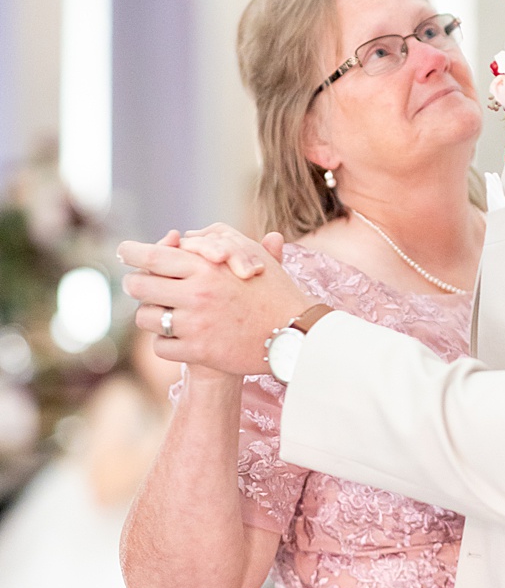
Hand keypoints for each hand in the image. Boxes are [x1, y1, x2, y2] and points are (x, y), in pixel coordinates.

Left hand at [118, 232, 306, 375]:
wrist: (296, 334)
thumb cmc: (276, 292)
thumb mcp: (254, 259)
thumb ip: (217, 243)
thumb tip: (181, 235)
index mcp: (208, 267)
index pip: (153, 255)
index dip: (132, 252)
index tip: (124, 251)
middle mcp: (197, 294)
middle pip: (139, 286)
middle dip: (136, 285)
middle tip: (143, 286)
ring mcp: (196, 324)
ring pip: (146, 318)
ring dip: (152, 316)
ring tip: (166, 315)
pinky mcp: (198, 352)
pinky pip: (160, 346)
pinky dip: (166, 343)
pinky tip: (180, 339)